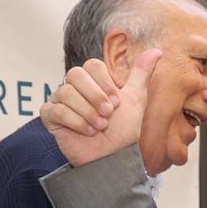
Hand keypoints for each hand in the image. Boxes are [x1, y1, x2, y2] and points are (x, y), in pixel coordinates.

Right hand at [39, 49, 158, 166]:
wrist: (112, 156)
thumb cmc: (122, 130)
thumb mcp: (135, 100)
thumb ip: (141, 74)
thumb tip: (156, 50)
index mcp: (93, 80)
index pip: (92, 65)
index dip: (105, 84)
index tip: (117, 103)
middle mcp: (74, 87)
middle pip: (75, 74)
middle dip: (95, 96)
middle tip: (108, 114)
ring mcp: (60, 100)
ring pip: (65, 92)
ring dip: (87, 112)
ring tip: (99, 126)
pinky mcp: (50, 116)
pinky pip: (55, 110)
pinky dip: (74, 122)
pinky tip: (87, 132)